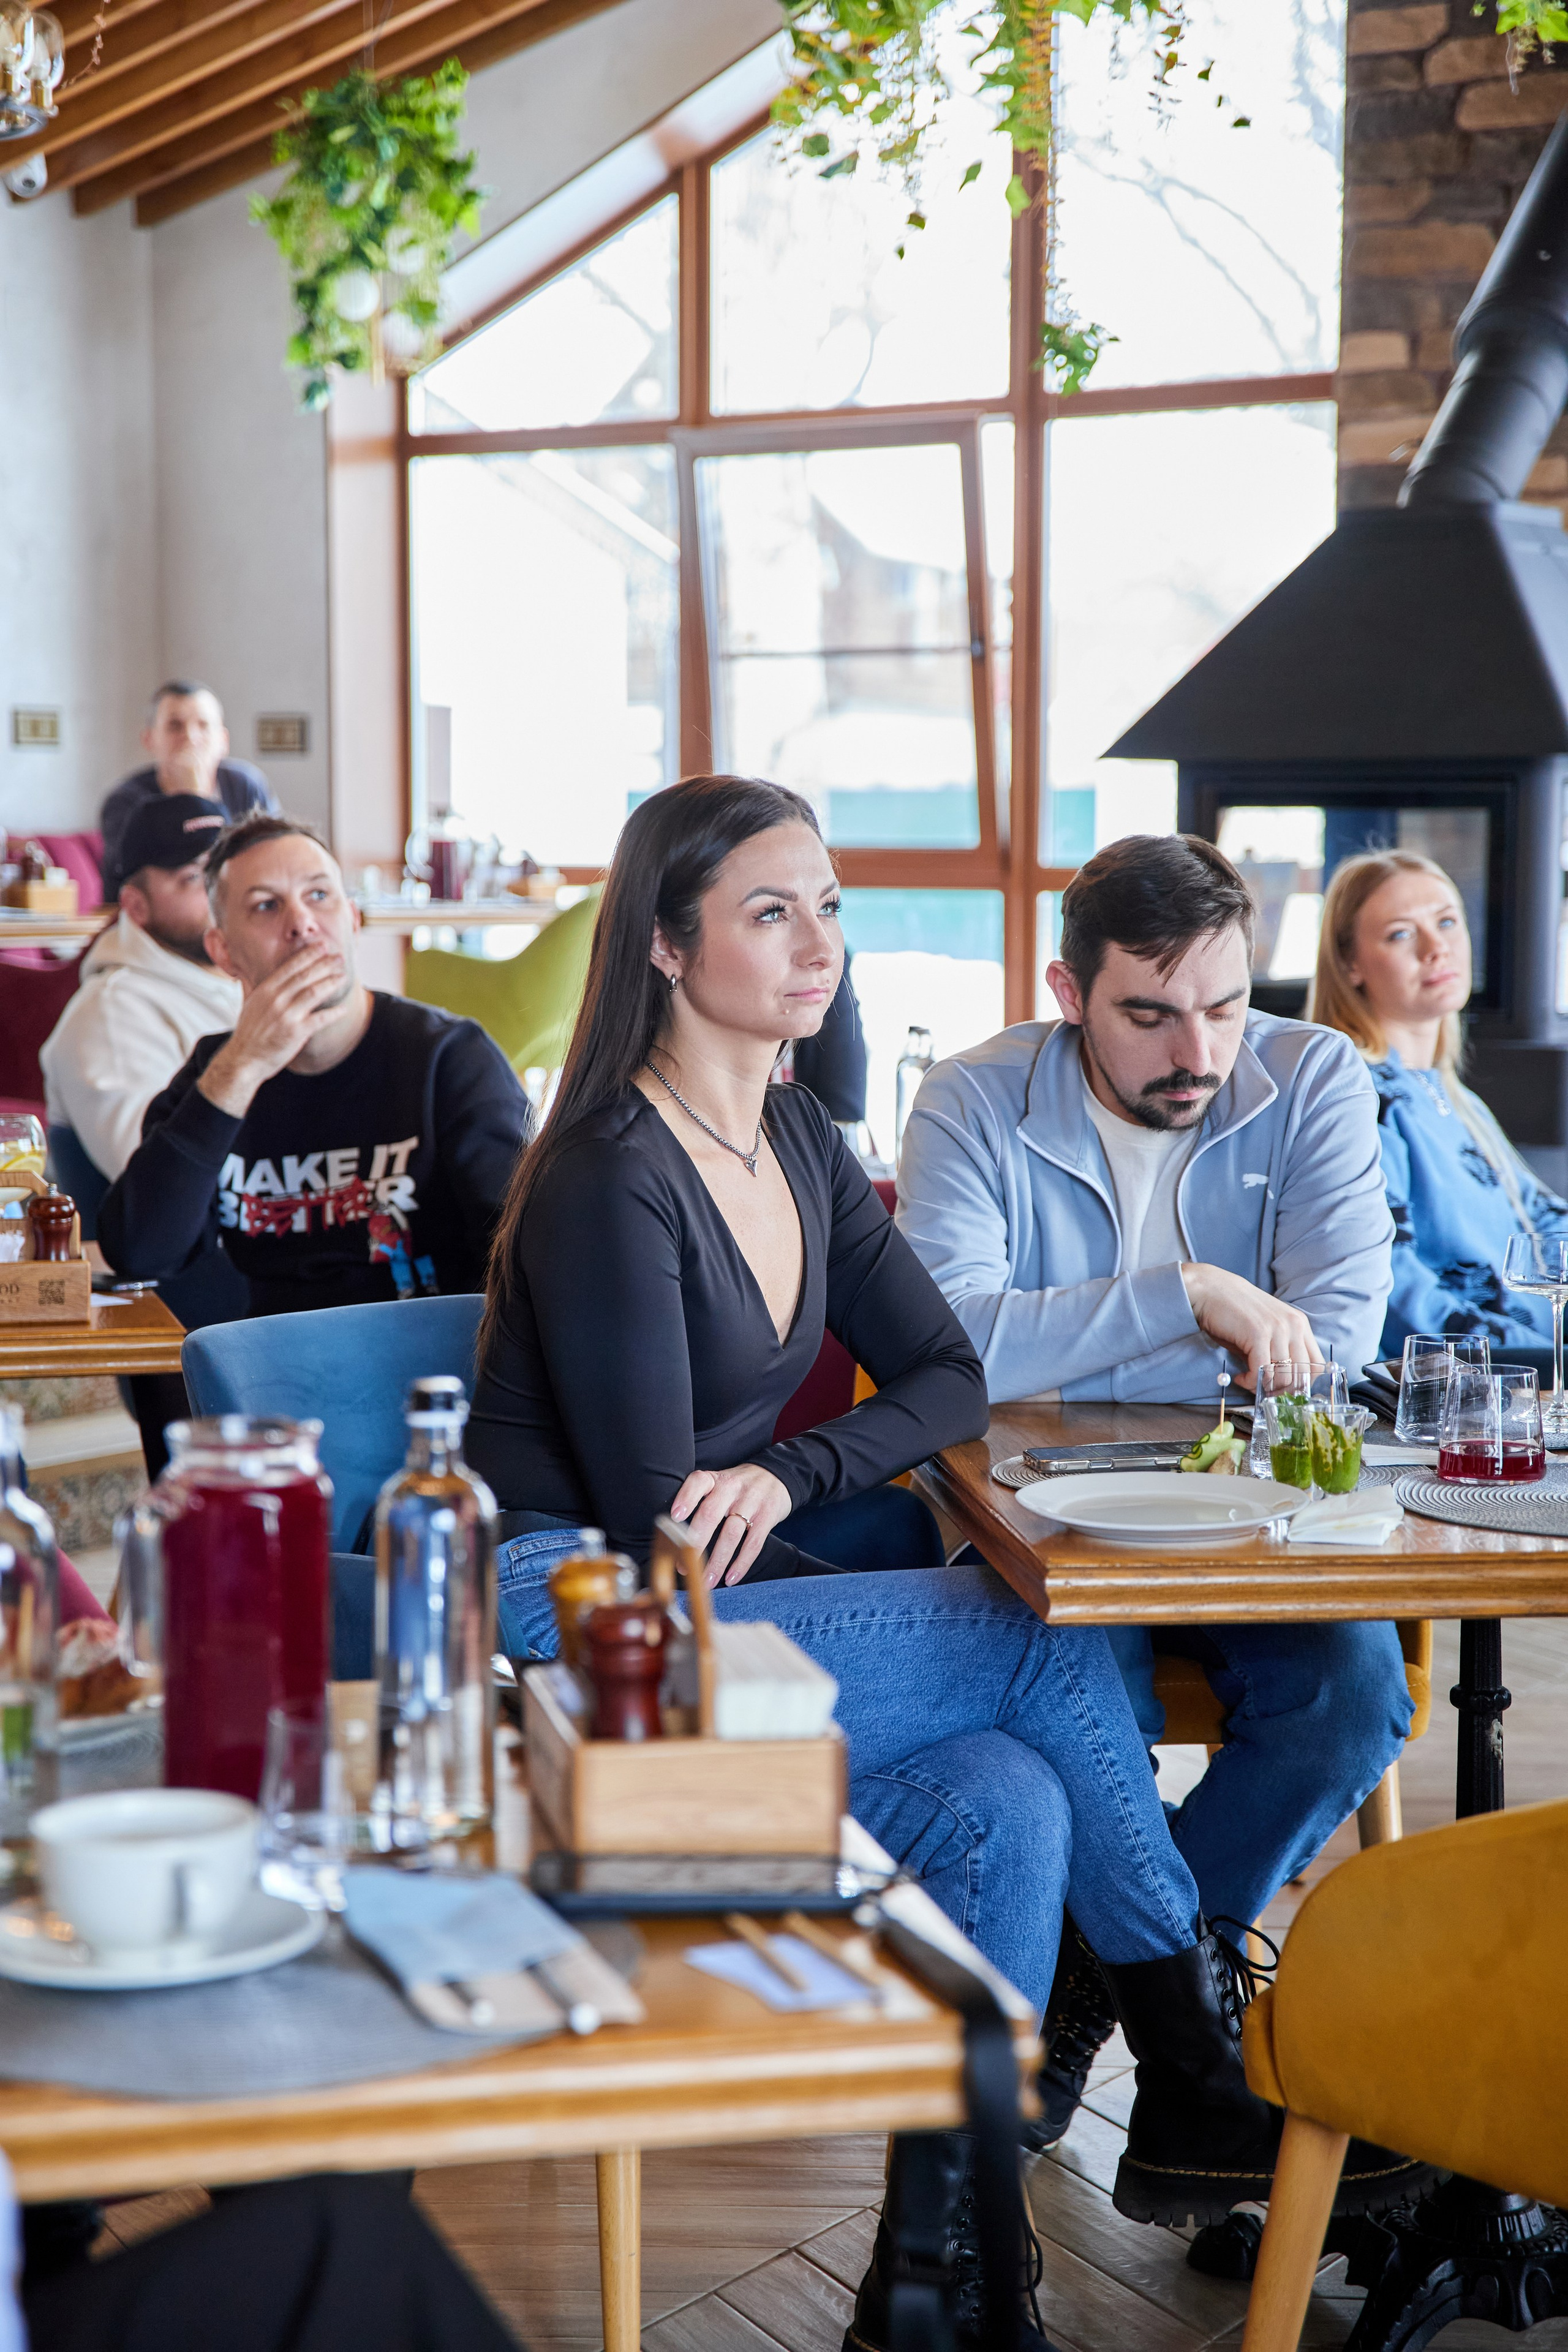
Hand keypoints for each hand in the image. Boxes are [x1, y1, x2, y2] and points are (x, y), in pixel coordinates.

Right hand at [197, 943, 348, 1117]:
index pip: (290, 967)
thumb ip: (267, 989)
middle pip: (305, 976)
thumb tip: (278, 976)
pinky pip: (320, 1019)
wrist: (244, 1058)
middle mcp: (275, 999)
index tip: (321, 946)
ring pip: (313, 993)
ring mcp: (286, 1015)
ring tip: (343, 977)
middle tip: (339, 957)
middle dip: (324, 964)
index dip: (308, 955)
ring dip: (331, 983)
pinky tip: (343, 1009)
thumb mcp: (253, 1004)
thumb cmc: (250, 1032)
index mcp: (265, 990)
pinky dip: (333, 1013)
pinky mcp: (295, 1032)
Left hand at [669, 1462, 793, 1586]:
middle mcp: (732, 1488)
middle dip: (695, 1544)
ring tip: (706, 1580)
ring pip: (731, 1534)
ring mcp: (751, 1502)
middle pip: (710, 1515)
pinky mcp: (767, 1517)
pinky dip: (741, 1564)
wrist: (777, 1476)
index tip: (675, 1516)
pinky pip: (753, 1544)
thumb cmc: (739, 1486)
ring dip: (717, 1561)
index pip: (698, 1482)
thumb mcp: (720, 1482)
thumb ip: (701, 1500)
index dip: (686, 1498)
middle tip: (684, 1566)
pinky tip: (731, 1578)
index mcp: (715, 1479)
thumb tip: (675, 1535)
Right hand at [1179, 1263, 1324, 1390]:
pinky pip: (1261, 1371)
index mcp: (1299, 1324)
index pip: (1317, 1365)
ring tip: (1248, 1381)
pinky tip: (1240, 1377)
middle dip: (1282, 1392)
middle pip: (1301, 1376)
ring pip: (1282, 1377)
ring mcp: (1277, 1329)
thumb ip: (1278, 1351)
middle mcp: (1293, 1325)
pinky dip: (1250, 1381)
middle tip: (1264, 1393)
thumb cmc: (1235, 1312)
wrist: (1210, 1289)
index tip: (1285, 1391)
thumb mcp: (1266, 1330)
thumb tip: (1281, 1385)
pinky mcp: (1258, 1333)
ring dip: (1264, 1387)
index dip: (1304, 1385)